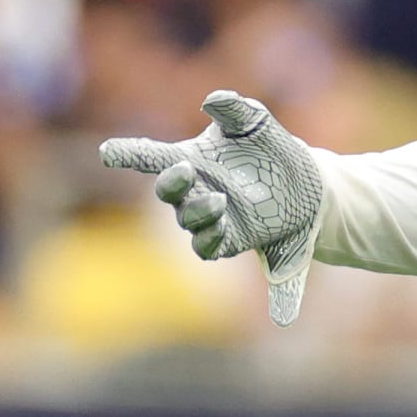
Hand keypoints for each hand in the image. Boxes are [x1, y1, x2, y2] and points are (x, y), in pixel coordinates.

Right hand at [100, 90, 323, 325]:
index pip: (154, 159)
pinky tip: (285, 318)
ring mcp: (224, 226)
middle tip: (188, 172)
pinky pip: (262, 277)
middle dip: (175, 188)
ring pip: (202, 236)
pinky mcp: (252, 245)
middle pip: (175, 199)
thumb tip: (215, 99)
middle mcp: (201, 199)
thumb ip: (236, 109)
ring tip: (220, 206)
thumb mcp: (258, 124)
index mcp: (196, 165)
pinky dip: (280, 298)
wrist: (307, 182)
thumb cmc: (271, 151)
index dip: (130, 154)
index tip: (109, 151)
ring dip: (205, 224)